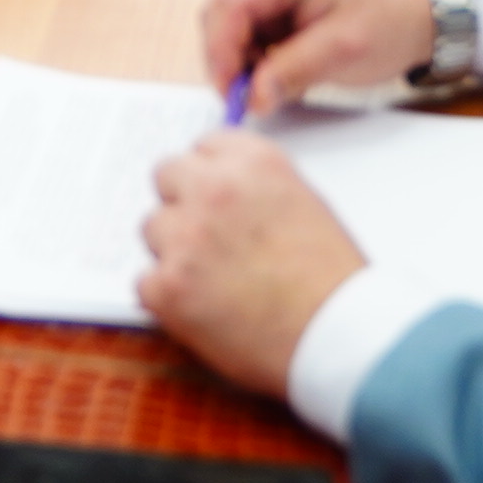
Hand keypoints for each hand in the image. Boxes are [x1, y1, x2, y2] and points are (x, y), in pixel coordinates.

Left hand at [138, 133, 367, 397]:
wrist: (337, 336)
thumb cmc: (330, 279)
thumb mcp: (305, 203)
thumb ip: (255, 186)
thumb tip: (219, 189)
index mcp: (253, 162)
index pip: (203, 146)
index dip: (209, 175)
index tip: (215, 196)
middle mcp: (214, 188)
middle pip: (165, 174)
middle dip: (181, 202)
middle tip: (204, 236)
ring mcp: (186, 236)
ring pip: (151, 227)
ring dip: (172, 249)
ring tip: (211, 281)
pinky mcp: (167, 285)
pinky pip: (145, 281)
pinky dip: (166, 298)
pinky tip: (201, 310)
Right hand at [197, 0, 436, 112]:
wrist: (412, 9)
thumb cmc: (387, 19)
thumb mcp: (345, 49)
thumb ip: (294, 71)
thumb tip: (251, 98)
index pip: (231, 0)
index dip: (221, 48)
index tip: (229, 92)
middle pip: (222, 8)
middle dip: (228, 57)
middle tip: (245, 98)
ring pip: (227, 19)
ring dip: (240, 57)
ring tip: (271, 82)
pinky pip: (243, 23)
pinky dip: (251, 51)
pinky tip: (275, 67)